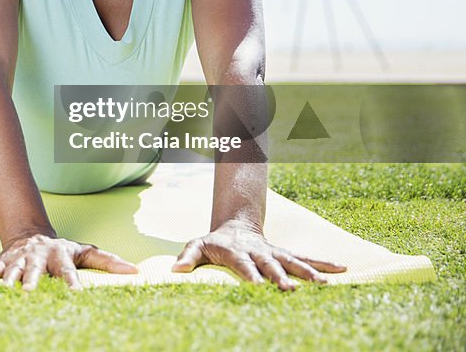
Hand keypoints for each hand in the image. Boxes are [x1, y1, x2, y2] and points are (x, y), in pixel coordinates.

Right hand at [0, 233, 136, 290]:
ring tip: (0, 290)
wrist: (30, 235)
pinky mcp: (2, 262)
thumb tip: (136, 271)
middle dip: (31, 280)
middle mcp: (37, 257)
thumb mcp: (84, 252)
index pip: (67, 271)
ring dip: (6, 280)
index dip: (72, 282)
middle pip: (34, 270)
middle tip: (29, 292)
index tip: (77, 295)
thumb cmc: (62, 250)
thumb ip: (107, 261)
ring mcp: (18, 259)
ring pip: (11, 270)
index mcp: (59, 256)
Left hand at [172, 219, 346, 289]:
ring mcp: (274, 253)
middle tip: (291, 289)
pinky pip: (305, 259)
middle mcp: (259, 252)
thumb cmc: (214, 243)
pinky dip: (323, 263)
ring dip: (308, 272)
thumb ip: (188, 256)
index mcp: (237, 252)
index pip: (244, 265)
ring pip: (293, 261)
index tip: (258, 286)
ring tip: (325, 283)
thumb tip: (175, 270)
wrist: (235, 227)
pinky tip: (342, 269)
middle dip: (280, 277)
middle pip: (271, 265)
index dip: (251, 275)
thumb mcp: (197, 245)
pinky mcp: (284, 254)